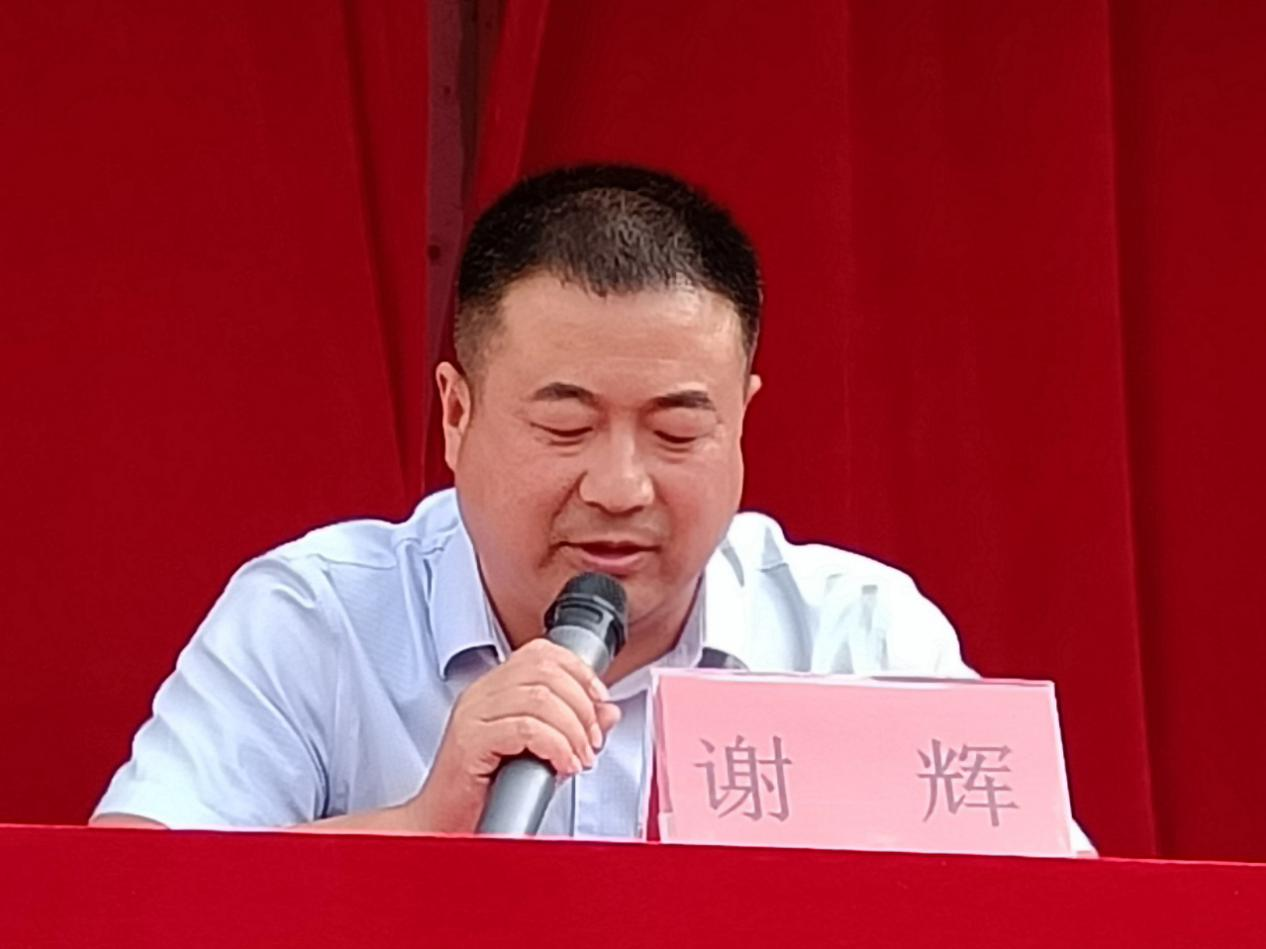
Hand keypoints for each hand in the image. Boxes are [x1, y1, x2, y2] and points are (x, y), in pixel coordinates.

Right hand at [406, 638, 621, 832]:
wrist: (444, 824)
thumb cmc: (487, 790)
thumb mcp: (541, 751)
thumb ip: (575, 727)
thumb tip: (609, 712)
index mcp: (494, 687)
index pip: (541, 652)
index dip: (579, 671)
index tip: (599, 701)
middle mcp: (481, 693)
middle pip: (545, 671)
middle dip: (582, 705)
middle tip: (593, 739)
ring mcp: (472, 714)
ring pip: (539, 699)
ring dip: (573, 730)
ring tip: (580, 757)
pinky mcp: (470, 741)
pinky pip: (525, 729)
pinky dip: (556, 746)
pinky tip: (563, 765)